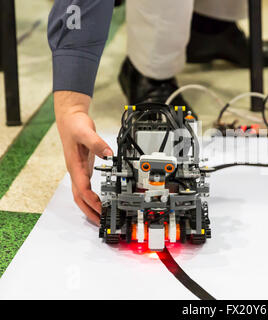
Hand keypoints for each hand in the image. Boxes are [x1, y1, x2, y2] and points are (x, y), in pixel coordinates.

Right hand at [54, 91, 112, 224]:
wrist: (69, 118)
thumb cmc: (75, 125)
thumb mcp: (86, 132)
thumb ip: (98, 143)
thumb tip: (108, 154)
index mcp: (75, 166)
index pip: (83, 190)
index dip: (92, 202)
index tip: (101, 210)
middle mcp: (76, 171)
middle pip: (79, 198)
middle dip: (89, 212)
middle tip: (100, 223)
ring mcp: (78, 171)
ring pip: (81, 194)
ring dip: (88, 207)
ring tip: (99, 217)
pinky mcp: (83, 168)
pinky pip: (85, 187)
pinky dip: (90, 197)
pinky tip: (98, 201)